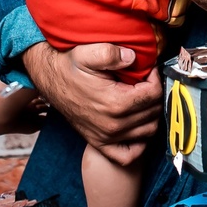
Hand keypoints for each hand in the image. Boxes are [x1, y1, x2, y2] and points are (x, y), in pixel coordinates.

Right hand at [23, 42, 161, 165]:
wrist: (51, 79)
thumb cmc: (71, 66)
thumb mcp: (89, 52)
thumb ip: (112, 53)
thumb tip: (133, 58)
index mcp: (116, 102)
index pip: (154, 94)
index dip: (155, 78)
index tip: (148, 70)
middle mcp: (114, 124)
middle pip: (153, 112)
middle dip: (154, 94)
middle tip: (145, 81)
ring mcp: (107, 137)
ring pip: (148, 131)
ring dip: (150, 114)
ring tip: (142, 98)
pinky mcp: (100, 143)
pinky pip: (129, 154)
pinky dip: (139, 143)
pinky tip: (137, 125)